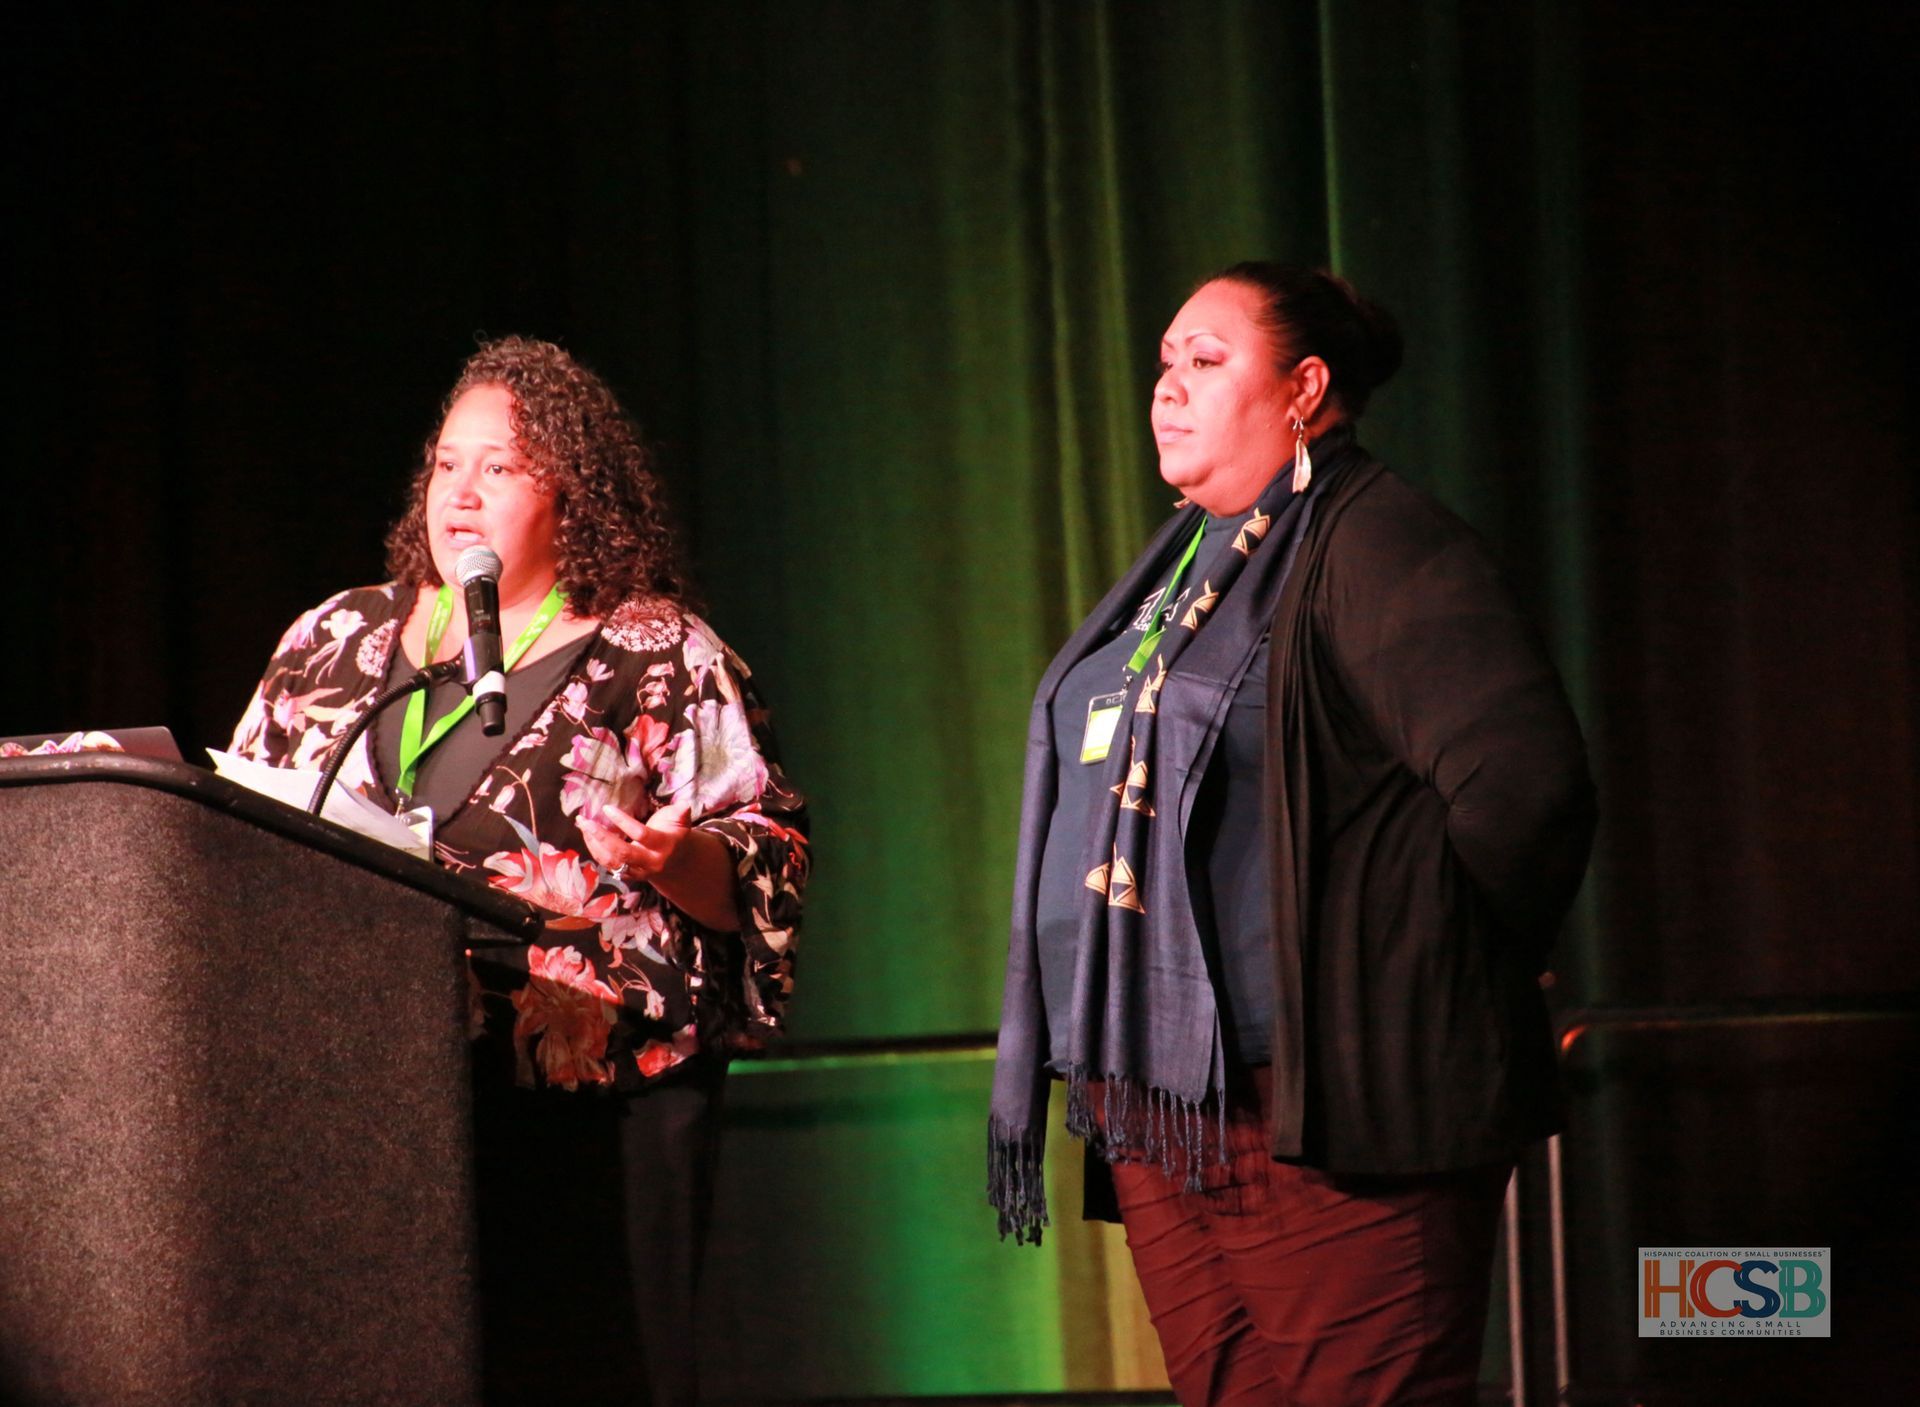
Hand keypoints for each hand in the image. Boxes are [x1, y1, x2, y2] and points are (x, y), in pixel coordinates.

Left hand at [578, 800, 741, 930]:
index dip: (623, 821)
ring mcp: (638, 872)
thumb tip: (685, 805)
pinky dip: (595, 851)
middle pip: (622, 853)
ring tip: (583, 825)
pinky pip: (608, 865)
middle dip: (601, 837)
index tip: (606, 808)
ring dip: (593, 844)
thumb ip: (680, 813)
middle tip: (584, 821)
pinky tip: (588, 836)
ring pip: (611, 862)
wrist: (677, 862)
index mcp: (663, 846)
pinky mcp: (628, 876)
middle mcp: (650, 862)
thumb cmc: (675, 835)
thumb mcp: (681, 822)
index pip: (641, 835)